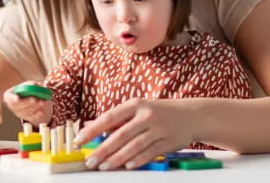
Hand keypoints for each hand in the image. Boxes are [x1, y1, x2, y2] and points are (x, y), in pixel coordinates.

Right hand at [3, 81, 51, 126]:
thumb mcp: (28, 84)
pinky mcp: (26, 117)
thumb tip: (35, 85)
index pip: (8, 97)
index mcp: (9, 95)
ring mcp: (19, 113)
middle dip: (27, 102)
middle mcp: (12, 106)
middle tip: (35, 99)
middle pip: (18, 106)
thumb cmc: (27, 90)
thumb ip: (31, 84)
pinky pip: (31, 117)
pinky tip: (42, 111)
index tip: (18, 98)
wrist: (31, 98)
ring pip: (26, 112)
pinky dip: (37, 114)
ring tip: (43, 102)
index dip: (13, 98)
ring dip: (35, 107)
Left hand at [74, 98, 193, 169]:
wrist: (190, 115)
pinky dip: (137, 160)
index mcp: (136, 104)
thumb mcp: (138, 109)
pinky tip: (126, 166)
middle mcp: (147, 116)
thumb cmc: (158, 112)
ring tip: (103, 166)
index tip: (79, 140)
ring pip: (133, 146)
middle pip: (120, 135)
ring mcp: (158, 129)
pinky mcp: (168, 142)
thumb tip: (91, 127)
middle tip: (90, 160)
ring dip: (117, 158)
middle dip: (102, 149)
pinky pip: (149, 154)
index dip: (93, 130)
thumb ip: (118, 119)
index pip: (109, 117)